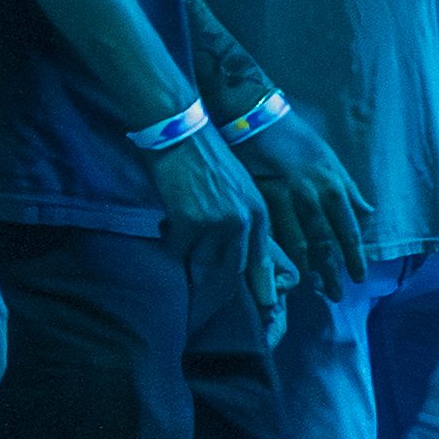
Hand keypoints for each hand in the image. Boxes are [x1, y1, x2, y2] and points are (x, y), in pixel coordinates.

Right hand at [151, 109, 276, 300]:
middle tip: (202, 256)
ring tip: (184, 223)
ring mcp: (217, 223)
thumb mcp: (239, 186)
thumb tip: (239, 251)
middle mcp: (242, 221)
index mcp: (258, 212)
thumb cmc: (207, 155)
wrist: (180, 130)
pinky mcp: (190, 222)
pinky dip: (173, 239)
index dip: (264, 287)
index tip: (267, 307)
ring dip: (192, 248)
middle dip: (215, 263)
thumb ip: (245, 219)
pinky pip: (179, 248)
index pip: (262, 261)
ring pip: (203, 259)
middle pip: (232, 267)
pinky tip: (171, 218)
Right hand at [241, 98, 370, 292]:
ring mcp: (283, 200)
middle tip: (336, 295)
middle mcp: (310, 196)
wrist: (253, 117)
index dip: (353, 257)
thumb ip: (348, 188)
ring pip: (298, 243)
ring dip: (308, 270)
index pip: (348, 231)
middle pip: (324, 243)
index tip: (357, 277)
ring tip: (312, 289)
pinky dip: (281, 254)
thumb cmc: (294, 136)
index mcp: (331, 185)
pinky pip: (274, 234)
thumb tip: (368, 212)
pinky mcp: (259, 201)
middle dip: (331, 272)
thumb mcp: (328, 157)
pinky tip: (283, 269)